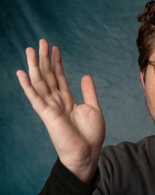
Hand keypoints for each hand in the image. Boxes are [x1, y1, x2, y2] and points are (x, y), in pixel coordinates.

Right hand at [17, 39, 104, 183]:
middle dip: (45, 59)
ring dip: (34, 66)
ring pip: (40, 82)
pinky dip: (27, 85)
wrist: (87, 152)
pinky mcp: (46, 115)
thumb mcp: (93, 108)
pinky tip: (21, 72)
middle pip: (48, 76)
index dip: (57, 63)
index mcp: (67, 100)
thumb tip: (86, 75)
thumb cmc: (91, 134)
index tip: (56, 48)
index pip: (59, 77)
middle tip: (42, 41)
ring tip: (31, 50)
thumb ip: (88, 92)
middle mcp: (56, 101)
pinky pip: (35, 98)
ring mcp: (50, 107)